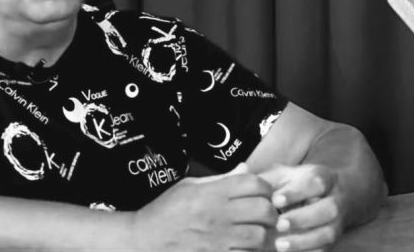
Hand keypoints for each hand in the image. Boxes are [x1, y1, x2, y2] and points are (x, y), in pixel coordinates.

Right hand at [133, 163, 278, 251]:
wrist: (143, 240)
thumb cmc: (165, 212)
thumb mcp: (188, 186)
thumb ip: (219, 179)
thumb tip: (245, 169)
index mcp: (211, 193)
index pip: (253, 182)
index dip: (265, 186)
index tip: (263, 193)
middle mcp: (217, 214)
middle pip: (263, 209)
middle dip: (271, 212)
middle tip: (266, 216)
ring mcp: (217, 240)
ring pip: (259, 237)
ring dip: (263, 236)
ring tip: (259, 235)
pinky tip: (245, 249)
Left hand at [259, 164, 343, 251]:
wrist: (329, 196)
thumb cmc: (297, 184)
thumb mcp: (286, 175)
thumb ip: (268, 178)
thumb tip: (243, 174)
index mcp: (323, 178)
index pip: (315, 183)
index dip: (297, 192)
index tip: (276, 200)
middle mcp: (336, 199)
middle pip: (327, 209)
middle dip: (303, 218)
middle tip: (279, 225)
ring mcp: (337, 222)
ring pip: (328, 233)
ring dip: (305, 241)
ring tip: (280, 245)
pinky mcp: (333, 240)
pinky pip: (325, 250)